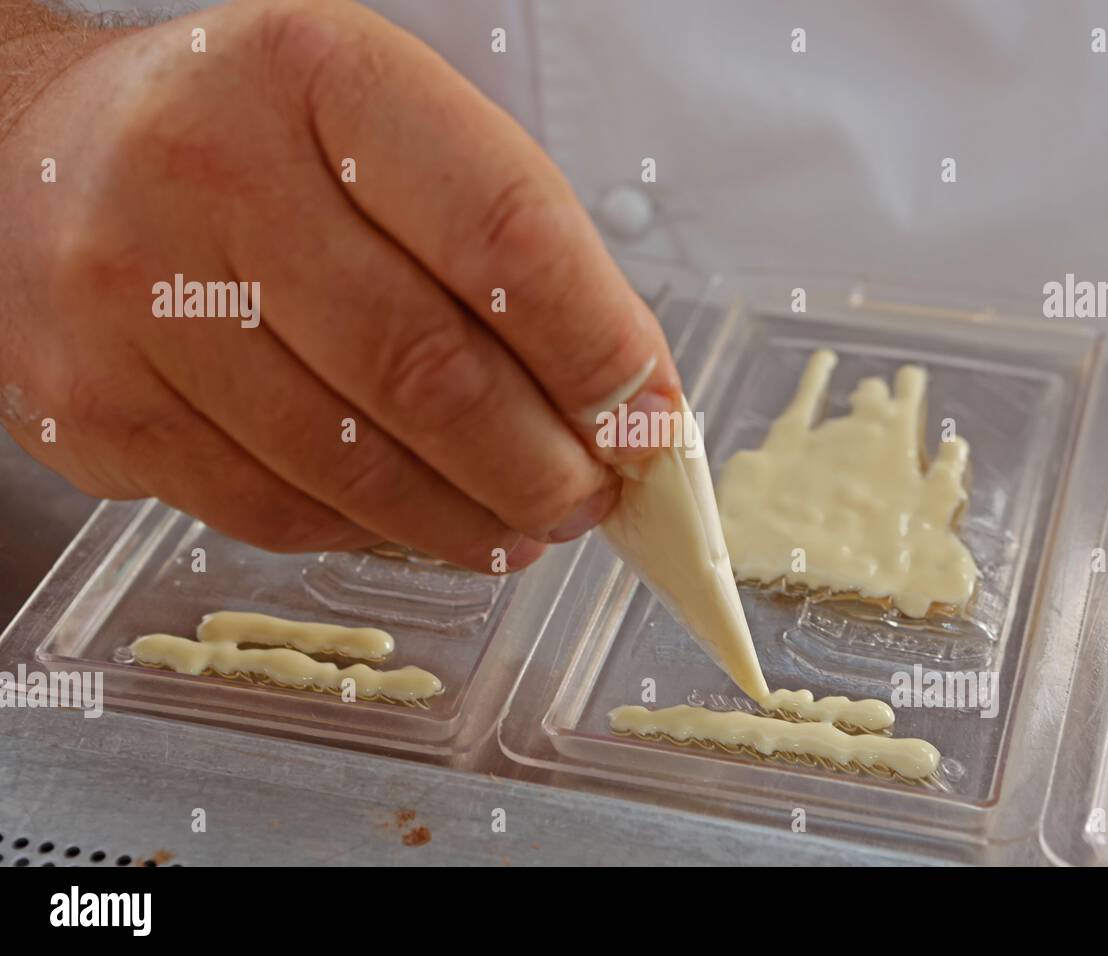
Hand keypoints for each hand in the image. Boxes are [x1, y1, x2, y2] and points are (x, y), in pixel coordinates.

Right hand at [0, 0, 679, 571]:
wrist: (41, 157)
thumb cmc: (255, 142)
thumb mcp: (385, 130)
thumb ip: (509, 248)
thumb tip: (623, 404)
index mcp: (317, 75)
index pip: (502, 230)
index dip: (596, 347)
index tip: (648, 421)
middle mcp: (208, 174)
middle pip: (427, 369)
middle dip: (543, 465)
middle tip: (593, 498)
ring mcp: (134, 301)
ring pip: (352, 465)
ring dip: (470, 518)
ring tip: (526, 524)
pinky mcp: (96, 410)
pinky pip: (275, 513)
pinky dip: (374, 532)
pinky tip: (419, 519)